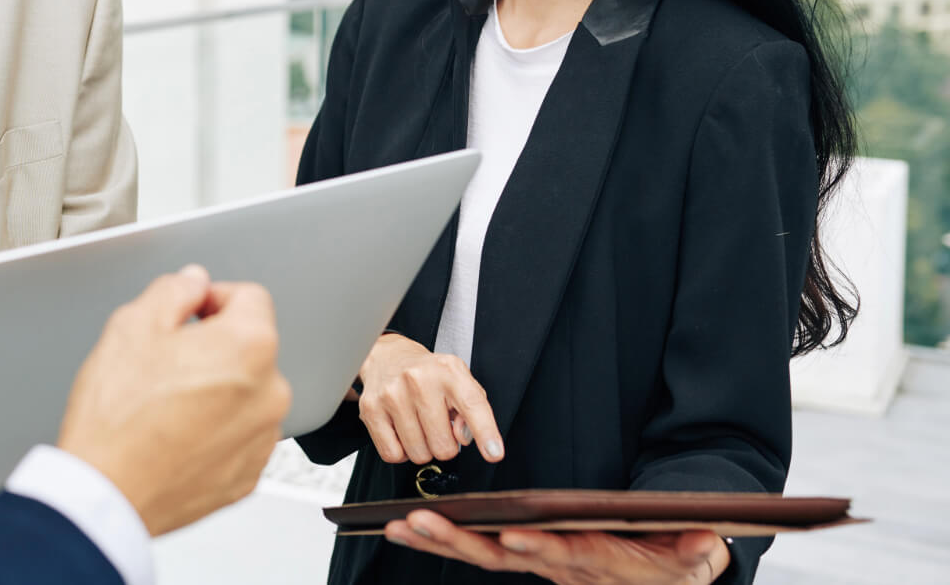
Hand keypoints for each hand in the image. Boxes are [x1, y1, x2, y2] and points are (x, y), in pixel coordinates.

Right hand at [56, 265, 291, 536]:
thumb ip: (173, 290)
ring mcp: (261, 439)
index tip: (188, 312)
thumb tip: (192, 283)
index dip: (210, 298)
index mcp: (249, 346)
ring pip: (244, 394)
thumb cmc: (117, 418)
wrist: (105, 494)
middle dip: (213, 347)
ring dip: (216, 390)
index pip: (248, 297)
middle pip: (248, 348)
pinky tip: (173, 435)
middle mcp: (269, 393)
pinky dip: (213, 431)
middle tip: (165, 362)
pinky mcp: (247, 475)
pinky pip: (237, 436)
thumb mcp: (132, 326)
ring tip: (166, 405)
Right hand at [356, 333, 503, 465]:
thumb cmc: (428, 374)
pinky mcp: (371, 409)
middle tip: (437, 427)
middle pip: (443, 446)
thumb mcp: (459, 381)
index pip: (472, 405)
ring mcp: (392, 395)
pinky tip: (402, 431)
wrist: (387, 357)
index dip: (486, 433)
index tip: (494, 453)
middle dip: (444, 445)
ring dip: (422, 448)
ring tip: (419, 426)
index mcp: (448, 371)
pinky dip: (400, 450)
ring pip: (418, 453)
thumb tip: (464, 437)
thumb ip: (472, 408)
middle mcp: (419, 380)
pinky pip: (392, 454)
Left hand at [387, 510, 730, 584]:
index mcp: (595, 562)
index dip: (538, 549)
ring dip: (437, 540)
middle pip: (502, 556)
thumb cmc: (674, 562)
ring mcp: (538, 563)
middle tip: (416, 522)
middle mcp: (557, 565)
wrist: (665, 576)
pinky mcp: (526, 555)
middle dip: (458, 541)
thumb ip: (695, 549)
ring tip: (395, 525)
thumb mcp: (693, 558)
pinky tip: (402, 530)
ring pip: (481, 553)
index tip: (511, 537)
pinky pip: (477, 548)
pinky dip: (440, 540)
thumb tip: (704, 540)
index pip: (562, 555)